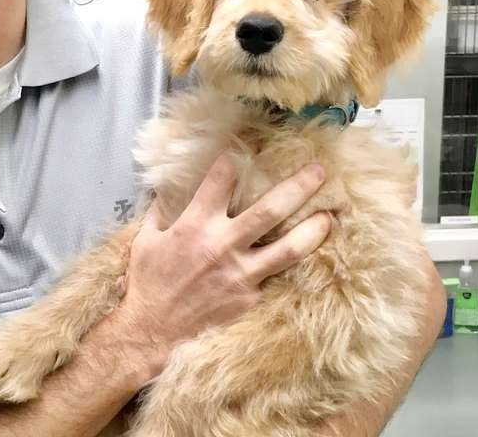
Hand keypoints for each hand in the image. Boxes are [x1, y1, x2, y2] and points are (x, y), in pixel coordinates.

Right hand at [117, 153, 330, 379]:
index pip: (221, 180)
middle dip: (298, 186)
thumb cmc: (147, 279)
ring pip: (289, 249)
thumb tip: (166, 186)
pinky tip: (304, 254)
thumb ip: (161, 209)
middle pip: (270, 210)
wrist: (153, 329)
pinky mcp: (249, 297)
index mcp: (195, 224)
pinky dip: (287, 262)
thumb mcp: (147, 237)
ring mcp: (241, 274)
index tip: (245, 147)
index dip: (233, 159)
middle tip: (319, 170)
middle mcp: (223, 245)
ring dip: (313, 230)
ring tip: (330, 216)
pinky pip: (274, 276)